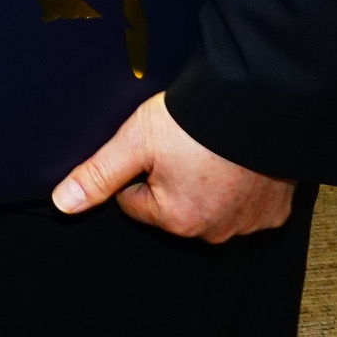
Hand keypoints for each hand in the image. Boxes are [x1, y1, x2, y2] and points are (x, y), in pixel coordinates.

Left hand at [53, 92, 292, 241]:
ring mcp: (248, 225)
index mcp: (176, 220)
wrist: (261, 103)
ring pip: (210, 206)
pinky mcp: (275, 212)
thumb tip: (61, 204)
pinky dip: (243, 187)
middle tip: (186, 145)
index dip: (139, 169)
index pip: (135, 202)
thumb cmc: (197, 121)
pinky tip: (240, 159)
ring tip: (212, 149)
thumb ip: (98, 174)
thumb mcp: (136, 141)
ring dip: (208, 185)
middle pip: (173, 208)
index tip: (156, 146)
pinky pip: (247, 204)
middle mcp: (213, 233)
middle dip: (173, 180)